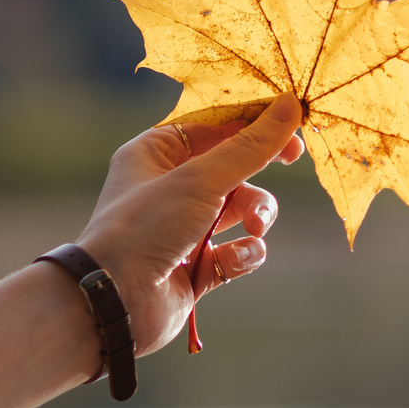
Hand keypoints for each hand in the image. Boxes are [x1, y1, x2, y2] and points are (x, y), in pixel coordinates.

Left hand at [77, 96, 304, 355]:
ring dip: (256, 214)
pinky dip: (241, 254)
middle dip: (257, 171)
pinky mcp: (195, 267)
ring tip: (256, 227)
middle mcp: (167, 188)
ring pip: (240, 210)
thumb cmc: (145, 228)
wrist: (115, 301)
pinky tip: (232, 260)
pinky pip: (234, 252)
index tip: (292, 121)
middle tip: (293, 159)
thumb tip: (290, 106)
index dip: (253, 123)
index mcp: (156, 154)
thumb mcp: (200, 180)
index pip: (214, 126)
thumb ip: (249, 148)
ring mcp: (182, 229)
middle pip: (231, 168)